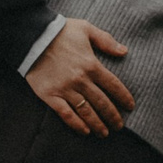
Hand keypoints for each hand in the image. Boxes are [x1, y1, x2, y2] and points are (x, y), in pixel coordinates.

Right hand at [26, 20, 133, 135]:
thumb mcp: (86, 29)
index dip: (124, 97)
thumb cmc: (60, 31)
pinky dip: (76, 124)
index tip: (130, 107)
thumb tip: (124, 51)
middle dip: (113, 116)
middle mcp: (81, 80)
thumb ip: (106, 40)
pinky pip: (66, 114)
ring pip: (86, 111)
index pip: (113, 85)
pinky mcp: (50, 95)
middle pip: (102, 102)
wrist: (32, 36)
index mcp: (91, 64)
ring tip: (104, 133)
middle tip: (120, 126)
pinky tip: (84, 131)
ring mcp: (65, 89)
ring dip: (97, 124)